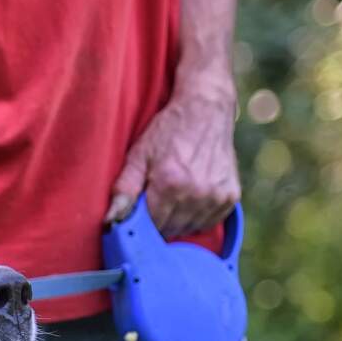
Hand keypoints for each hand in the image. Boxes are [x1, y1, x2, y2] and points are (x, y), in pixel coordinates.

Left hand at [105, 89, 238, 238]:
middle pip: (168, 230)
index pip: (149, 228)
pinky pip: (208, 223)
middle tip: (155, 199)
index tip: (138, 211)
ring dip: (177, 220)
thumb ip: (123, 190)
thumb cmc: (167, 132)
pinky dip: (197, 216)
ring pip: (188, 229)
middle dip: (158, 221)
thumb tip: (110, 221)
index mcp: (169, 185)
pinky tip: (191, 196)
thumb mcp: (137, 156)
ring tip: (173, 195)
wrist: (206, 110)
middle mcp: (196, 194)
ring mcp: (216, 196)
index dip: (140, 223)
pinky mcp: (231, 197)